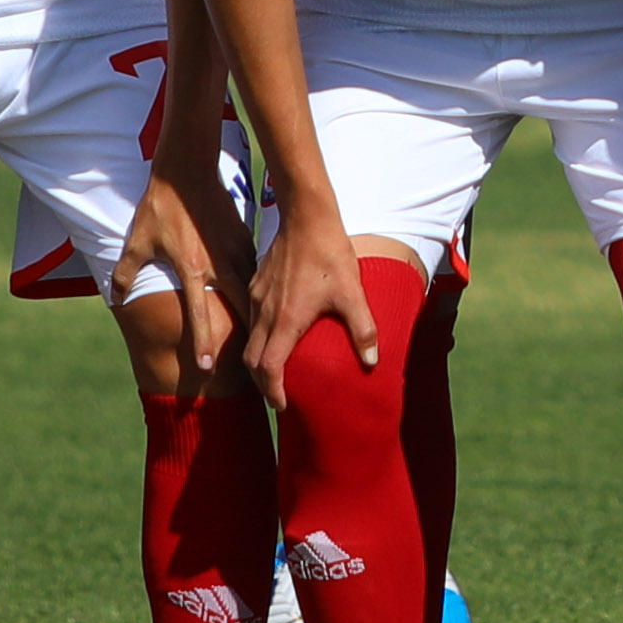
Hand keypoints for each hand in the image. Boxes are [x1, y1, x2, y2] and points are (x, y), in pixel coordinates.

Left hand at [114, 157, 256, 378]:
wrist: (187, 170)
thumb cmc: (160, 206)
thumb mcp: (137, 240)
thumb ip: (126, 272)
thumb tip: (116, 298)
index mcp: (191, 269)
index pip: (199, 315)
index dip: (203, 343)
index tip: (208, 366)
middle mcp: (218, 264)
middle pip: (239, 307)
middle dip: (246, 335)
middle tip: (251, 359)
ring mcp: (235, 250)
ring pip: (252, 288)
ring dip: (256, 311)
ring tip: (262, 334)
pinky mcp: (243, 237)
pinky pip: (254, 268)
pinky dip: (258, 285)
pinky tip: (262, 296)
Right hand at [244, 194, 378, 409]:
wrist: (305, 216)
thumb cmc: (329, 254)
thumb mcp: (351, 292)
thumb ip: (363, 329)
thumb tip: (373, 362)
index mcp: (285, 321)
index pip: (268, 368)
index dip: (273, 391)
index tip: (283, 405)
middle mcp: (265, 313)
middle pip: (252, 360)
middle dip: (262, 383)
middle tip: (278, 396)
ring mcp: (256, 298)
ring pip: (249, 340)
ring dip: (259, 361)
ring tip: (276, 371)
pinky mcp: (256, 284)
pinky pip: (251, 320)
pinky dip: (258, 337)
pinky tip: (275, 335)